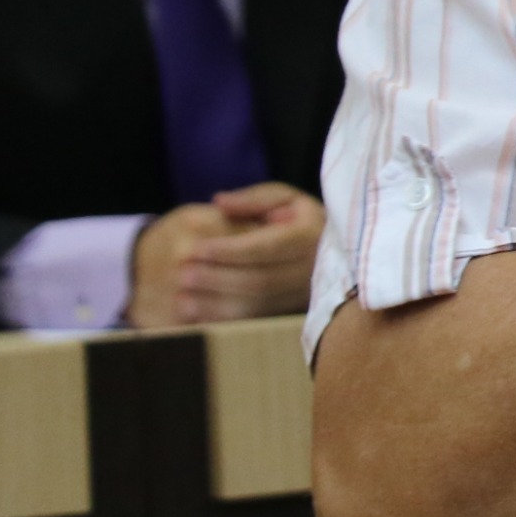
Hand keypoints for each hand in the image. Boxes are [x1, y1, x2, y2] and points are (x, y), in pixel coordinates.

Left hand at [128, 183, 324, 327]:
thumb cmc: (298, 218)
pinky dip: (224, 319)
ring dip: (217, 304)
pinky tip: (198, 313)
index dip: (230, 250)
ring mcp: (303, 295)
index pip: (266, 247)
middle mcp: (312, 269)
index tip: (197, 248)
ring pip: (257, 305)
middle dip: (218, 279)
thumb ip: (253, 198)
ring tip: (183, 296)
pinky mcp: (291, 311)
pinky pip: (256, 320)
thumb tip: (219, 202)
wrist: (332, 248)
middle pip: (260, 281)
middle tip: (183, 274)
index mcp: (310, 235)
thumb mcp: (284, 196)